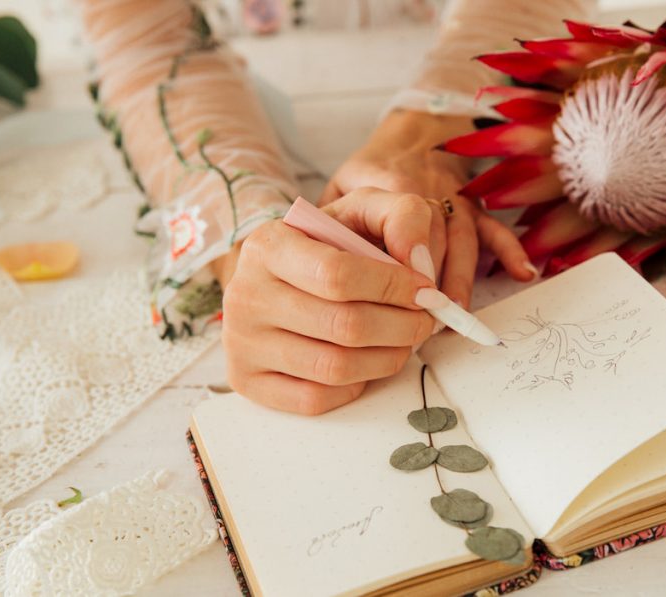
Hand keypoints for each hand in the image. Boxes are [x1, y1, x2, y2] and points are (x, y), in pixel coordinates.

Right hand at [220, 188, 446, 414]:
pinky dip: (354, 385)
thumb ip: (401, 215)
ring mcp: (242, 342)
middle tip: (423, 321)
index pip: (338, 274)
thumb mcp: (363, 211)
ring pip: (334, 368)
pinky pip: (315, 399)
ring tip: (402, 341)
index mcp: (268, 245)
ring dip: (387, 358)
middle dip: (401, 326)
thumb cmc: (329, 247)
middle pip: (343, 325)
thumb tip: (418, 259)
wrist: (278, 276)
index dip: (393, 287)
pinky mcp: (248, 381)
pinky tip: (365, 362)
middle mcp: (245, 294)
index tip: (424, 290)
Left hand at [322, 109, 536, 307]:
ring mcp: (455, 199)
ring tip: (453, 317)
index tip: (407, 284)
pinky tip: (523, 273)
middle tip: (420, 323)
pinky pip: (496, 228)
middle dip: (430, 283)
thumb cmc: (365, 176)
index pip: (405, 216)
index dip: (409, 251)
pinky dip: (510, 250)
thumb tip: (322, 277)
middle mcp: (427, 189)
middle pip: (436, 238)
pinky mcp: (474, 209)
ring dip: (461, 280)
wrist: (409, 138)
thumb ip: (331, 228)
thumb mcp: (336, 191)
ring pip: (465, 240)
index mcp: (387, 184)